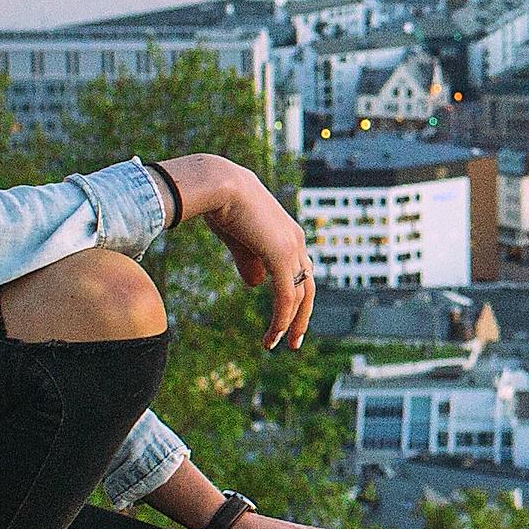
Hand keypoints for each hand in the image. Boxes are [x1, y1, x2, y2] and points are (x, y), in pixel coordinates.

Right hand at [166, 153, 314, 347]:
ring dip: (290, 323)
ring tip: (277, 344)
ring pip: (300, 295)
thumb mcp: (239, 240)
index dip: (293, 296)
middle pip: (308, 286)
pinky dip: (282, 319)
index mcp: (288, 234)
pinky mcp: (282, 256)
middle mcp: (296, 241)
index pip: (299, 272)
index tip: (284, 318)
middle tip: (293, 341)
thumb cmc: (223, 205)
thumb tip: (257, 285)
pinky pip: (287, 297)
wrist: (219, 185)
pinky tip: (272, 335)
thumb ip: (249, 261)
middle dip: (301, 316)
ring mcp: (292, 248)